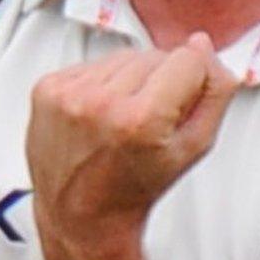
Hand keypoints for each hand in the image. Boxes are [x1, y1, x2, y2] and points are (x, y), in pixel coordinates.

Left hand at [26, 33, 238, 259]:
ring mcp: (68, 95)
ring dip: (130, 80)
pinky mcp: (46, 89)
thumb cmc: (138, 186)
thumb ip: (214, 94)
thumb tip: (202, 43)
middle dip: (161, 81)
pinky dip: (100, 84)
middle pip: (154, 55)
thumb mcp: (194, 149)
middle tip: (149, 122)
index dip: (193, 79)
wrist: (81, 216)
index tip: (181, 105)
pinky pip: (91, 65)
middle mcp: (101, 103)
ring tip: (122, 120)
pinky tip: (98, 117)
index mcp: (142, 120)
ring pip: (123, 57)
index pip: (188, 59)